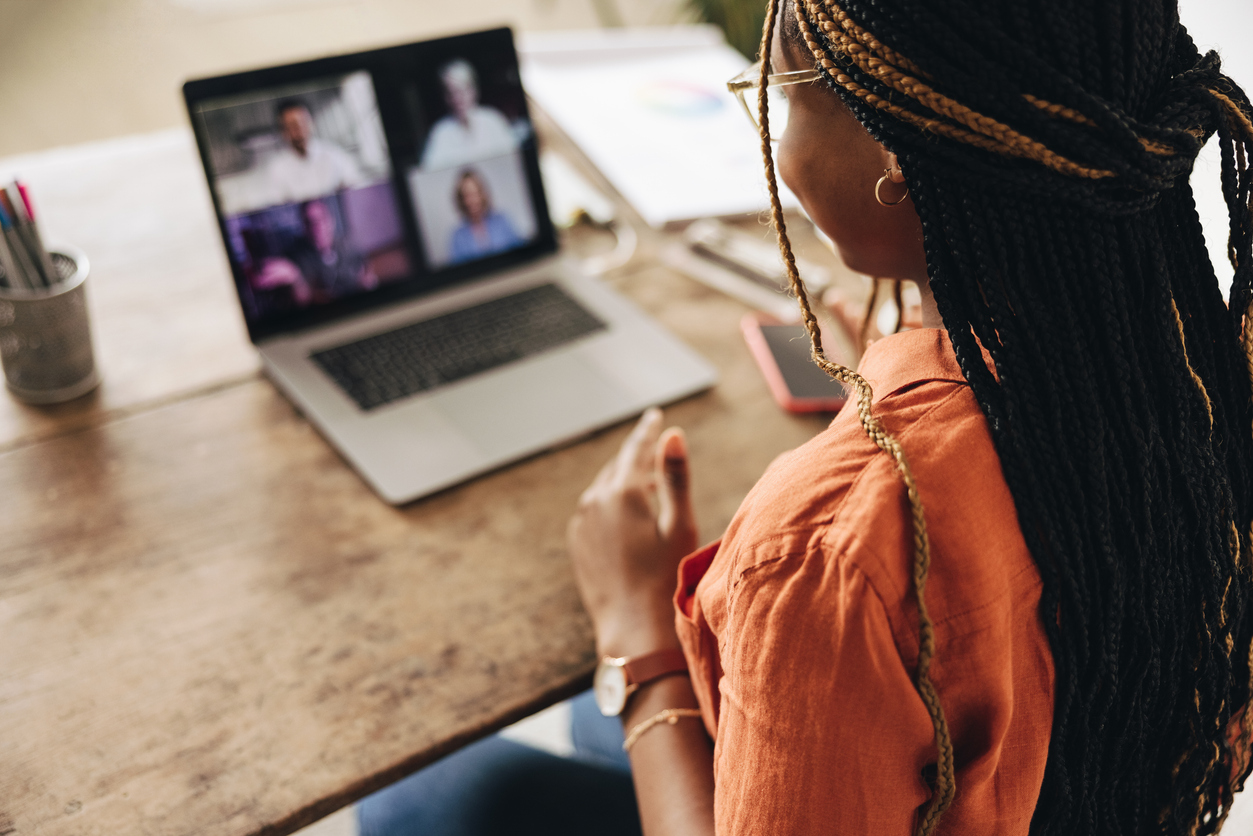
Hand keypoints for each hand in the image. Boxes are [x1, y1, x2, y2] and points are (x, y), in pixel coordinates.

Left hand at [568, 408, 698, 658]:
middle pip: (618, 467)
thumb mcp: (679, 525)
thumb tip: (671, 433)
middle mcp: (595, 501)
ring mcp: (581, 521)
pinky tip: (628, 517)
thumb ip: (674, 476)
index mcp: (622, 492)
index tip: (654, 416)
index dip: (648, 431)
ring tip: (647, 485)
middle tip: (653, 445)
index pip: (636, 449)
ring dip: (624, 482)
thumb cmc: (665, 578)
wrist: (632, 628)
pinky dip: (611, 504)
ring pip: (605, 488)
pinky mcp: (577, 541)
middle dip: (637, 457)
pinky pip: (595, 510)